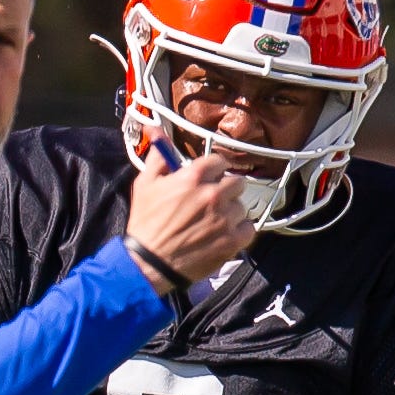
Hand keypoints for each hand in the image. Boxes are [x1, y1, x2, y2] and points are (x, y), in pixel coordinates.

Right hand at [124, 135, 254, 293]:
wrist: (149, 263)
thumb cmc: (145, 224)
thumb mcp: (145, 184)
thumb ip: (158, 156)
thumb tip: (156, 131)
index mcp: (193, 176)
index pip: (219, 161)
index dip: (214, 171)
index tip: (209, 179)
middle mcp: (213, 194)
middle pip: (236, 182)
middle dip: (225, 190)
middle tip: (212, 202)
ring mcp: (224, 218)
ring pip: (241, 206)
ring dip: (231, 212)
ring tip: (214, 222)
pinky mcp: (231, 241)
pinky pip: (249, 228)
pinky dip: (240, 231)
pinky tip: (224, 234)